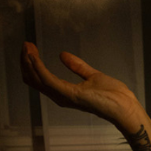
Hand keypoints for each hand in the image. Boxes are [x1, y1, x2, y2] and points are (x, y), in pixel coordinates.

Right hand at [20, 42, 144, 132]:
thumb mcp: (92, 76)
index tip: (30, 48)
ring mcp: (64, 96)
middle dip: (27, 61)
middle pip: (34, 80)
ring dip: (30, 62)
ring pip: (37, 79)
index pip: (40, 79)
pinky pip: (48, 80)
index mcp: (65, 92)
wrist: (126, 106)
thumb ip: (77, 66)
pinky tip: (34, 57)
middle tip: (25, 45)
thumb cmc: (114, 96)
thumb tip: (62, 55)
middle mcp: (60, 96)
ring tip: (27, 47)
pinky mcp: (70, 94)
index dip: (32, 63)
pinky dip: (38, 67)